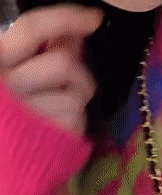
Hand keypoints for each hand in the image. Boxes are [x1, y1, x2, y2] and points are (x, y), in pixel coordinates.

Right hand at [0, 4, 102, 135]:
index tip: (94, 17)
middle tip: (73, 73)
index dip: (66, 17)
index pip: (31, 28)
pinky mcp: (54, 137)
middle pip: (63, 63)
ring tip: (62, 101)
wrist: (14, 152)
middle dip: (77, 65)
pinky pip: (79, 115)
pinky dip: (77, 114)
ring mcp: (32, 114)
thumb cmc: (17, 102)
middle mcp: (10, 86)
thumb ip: (45, 46)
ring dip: (79, 92)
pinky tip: (61, 120)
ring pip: (78, 91)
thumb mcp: (24, 66)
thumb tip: (74, 31)